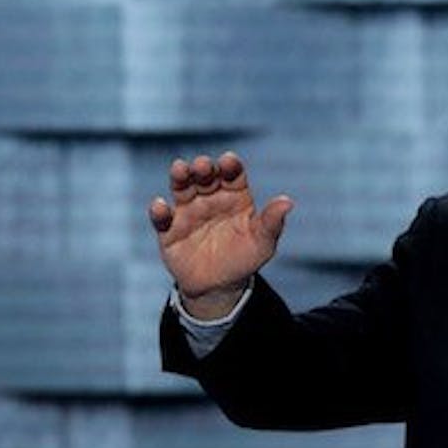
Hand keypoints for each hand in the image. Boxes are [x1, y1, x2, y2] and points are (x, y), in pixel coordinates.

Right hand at [148, 152, 292, 318]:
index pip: (233, 175)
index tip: (229, 161)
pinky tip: (161, 206)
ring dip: (180, 178)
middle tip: (203, 165)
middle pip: (205, 177)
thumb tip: (288, 202)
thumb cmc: (245, 258)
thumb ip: (272, 222)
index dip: (230, 167)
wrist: (220, 286)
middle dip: (203, 168)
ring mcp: (188, 212)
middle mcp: (210, 198)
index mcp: (235, 196)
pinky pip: (162, 219)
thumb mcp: (263, 242)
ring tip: (180, 169)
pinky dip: (159, 211)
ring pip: (182, 189)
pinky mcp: (169, 230)